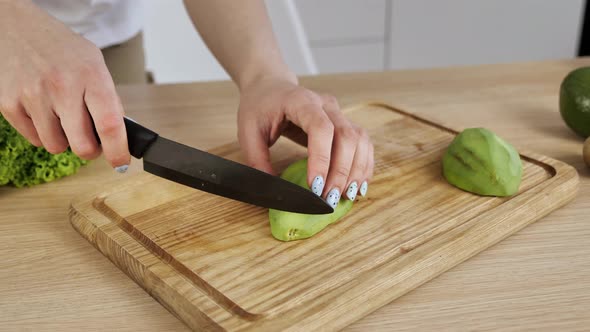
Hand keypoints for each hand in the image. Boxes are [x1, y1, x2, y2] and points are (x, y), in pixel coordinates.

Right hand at [0, 1, 129, 170]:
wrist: (17, 28)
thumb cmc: (61, 48)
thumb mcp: (95, 64)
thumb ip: (107, 97)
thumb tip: (119, 134)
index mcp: (91, 75)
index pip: (110, 124)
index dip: (118, 150)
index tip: (121, 162)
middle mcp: (62, 86)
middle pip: (83, 145)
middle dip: (90, 149)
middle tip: (90, 139)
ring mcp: (33, 96)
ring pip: (57, 146)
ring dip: (64, 139)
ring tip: (63, 117)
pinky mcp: (9, 104)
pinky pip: (34, 139)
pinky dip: (42, 132)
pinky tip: (44, 111)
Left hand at [237, 75, 373, 207]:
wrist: (270, 86)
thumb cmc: (259, 107)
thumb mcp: (248, 132)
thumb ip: (257, 160)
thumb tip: (273, 191)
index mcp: (301, 101)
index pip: (321, 128)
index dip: (322, 159)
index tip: (315, 187)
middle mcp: (326, 105)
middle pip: (347, 136)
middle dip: (341, 171)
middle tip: (329, 199)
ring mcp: (339, 112)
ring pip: (360, 140)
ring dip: (356, 170)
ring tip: (346, 196)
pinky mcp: (344, 123)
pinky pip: (362, 144)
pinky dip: (363, 166)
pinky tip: (357, 186)